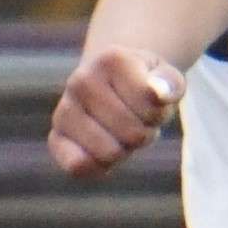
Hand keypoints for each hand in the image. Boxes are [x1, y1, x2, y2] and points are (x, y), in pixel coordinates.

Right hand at [49, 40, 184, 178]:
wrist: (112, 86)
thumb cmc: (145, 85)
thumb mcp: (167, 77)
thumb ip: (171, 83)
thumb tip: (158, 93)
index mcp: (110, 60)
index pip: (152, 105)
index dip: (160, 112)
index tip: (152, 100)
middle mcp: (80, 80)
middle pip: (134, 134)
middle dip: (144, 132)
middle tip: (136, 118)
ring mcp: (64, 110)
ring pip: (109, 153)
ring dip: (124, 149)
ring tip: (120, 130)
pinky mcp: (56, 138)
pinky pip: (78, 166)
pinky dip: (99, 166)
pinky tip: (102, 150)